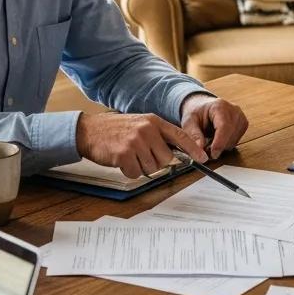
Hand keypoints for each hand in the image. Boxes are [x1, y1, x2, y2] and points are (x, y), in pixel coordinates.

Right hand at [76, 111, 207, 177]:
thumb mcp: (140, 124)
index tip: (203, 159)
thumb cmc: (116, 130)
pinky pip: (136, 173)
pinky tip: (121, 160)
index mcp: (153, 121)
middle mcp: (147, 129)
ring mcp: (136, 141)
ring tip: (129, 155)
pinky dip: (129, 171)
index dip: (193, 149)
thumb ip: (157, 135)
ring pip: (152, 167)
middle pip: (166, 158)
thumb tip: (176, 152)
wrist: (89, 130)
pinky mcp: (124, 154)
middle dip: (155, 161)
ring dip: (141, 166)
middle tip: (141, 155)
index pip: (180, 135)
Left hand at [180, 94, 248, 158]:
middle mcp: (234, 110)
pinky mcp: (243, 124)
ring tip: (210, 141)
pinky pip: (236, 141)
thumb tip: (200, 150)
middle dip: (218, 146)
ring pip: (234, 140)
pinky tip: (218, 139)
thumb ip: (194, 135)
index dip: (219, 142)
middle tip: (205, 149)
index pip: (224, 126)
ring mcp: (240, 117)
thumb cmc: (197, 113)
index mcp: (220, 106)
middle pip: (230, 135)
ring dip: (221, 146)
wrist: (203, 107)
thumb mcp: (189, 122)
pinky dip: (226, 144)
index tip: (213, 154)